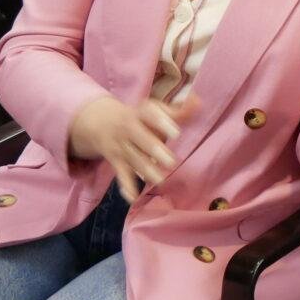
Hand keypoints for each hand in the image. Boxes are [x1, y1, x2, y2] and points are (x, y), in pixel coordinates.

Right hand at [68, 93, 198, 200]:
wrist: (101, 122)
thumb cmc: (140, 117)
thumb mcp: (155, 109)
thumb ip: (178, 109)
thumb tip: (198, 102)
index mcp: (141, 113)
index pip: (149, 114)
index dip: (161, 122)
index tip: (176, 133)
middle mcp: (128, 128)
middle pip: (140, 138)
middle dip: (154, 149)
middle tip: (171, 161)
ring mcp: (121, 146)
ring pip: (133, 158)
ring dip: (145, 170)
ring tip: (160, 180)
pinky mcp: (116, 162)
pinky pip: (120, 174)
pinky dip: (126, 186)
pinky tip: (133, 197)